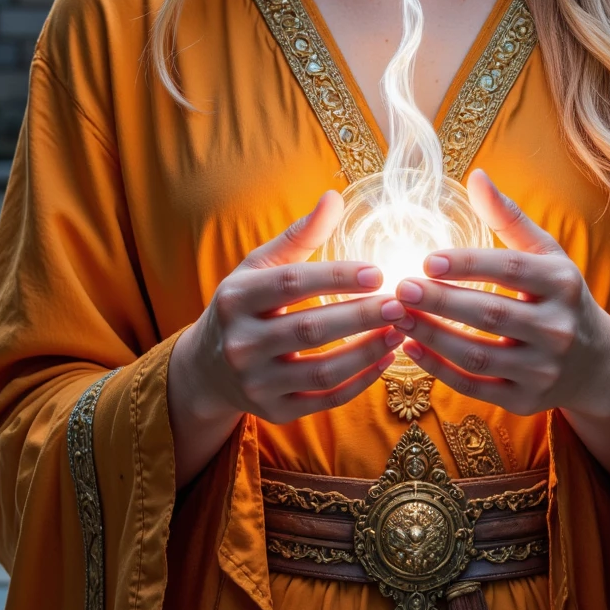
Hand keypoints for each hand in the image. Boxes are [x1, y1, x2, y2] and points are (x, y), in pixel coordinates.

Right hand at [167, 190, 401, 487]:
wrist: (207, 369)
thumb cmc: (244, 305)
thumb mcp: (259, 266)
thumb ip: (298, 235)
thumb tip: (334, 197)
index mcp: (235, 298)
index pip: (292, 284)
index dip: (337, 277)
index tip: (378, 271)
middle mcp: (241, 343)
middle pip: (310, 329)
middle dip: (361, 315)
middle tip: (401, 302)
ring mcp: (256, 383)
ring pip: (322, 370)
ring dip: (368, 351)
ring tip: (402, 330)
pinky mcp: (275, 412)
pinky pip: (326, 400)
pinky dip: (361, 381)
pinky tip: (386, 359)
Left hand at [382, 170, 609, 481]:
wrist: (595, 363)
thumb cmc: (559, 296)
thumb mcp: (546, 254)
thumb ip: (509, 218)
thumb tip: (476, 176)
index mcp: (563, 283)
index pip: (511, 271)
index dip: (468, 265)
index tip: (426, 259)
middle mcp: (558, 328)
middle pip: (491, 314)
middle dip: (441, 301)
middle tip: (399, 287)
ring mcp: (543, 370)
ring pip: (478, 355)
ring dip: (432, 335)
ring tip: (396, 314)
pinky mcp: (525, 401)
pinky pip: (474, 386)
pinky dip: (438, 370)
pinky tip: (410, 346)